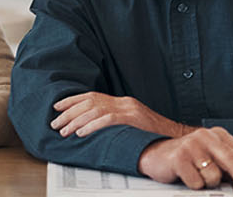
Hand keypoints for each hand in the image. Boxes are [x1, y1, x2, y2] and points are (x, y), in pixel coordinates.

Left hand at [51, 92, 191, 137]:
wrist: (177, 137)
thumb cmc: (154, 134)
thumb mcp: (133, 123)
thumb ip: (115, 119)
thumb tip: (91, 125)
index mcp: (122, 101)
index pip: (92, 96)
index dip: (72, 100)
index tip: (57, 106)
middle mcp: (124, 102)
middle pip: (90, 102)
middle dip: (69, 112)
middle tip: (55, 122)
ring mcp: (129, 109)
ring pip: (95, 110)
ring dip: (76, 121)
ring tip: (63, 130)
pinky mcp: (133, 118)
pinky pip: (107, 120)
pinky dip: (91, 126)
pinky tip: (81, 132)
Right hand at [137, 127, 232, 195]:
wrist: (155, 154)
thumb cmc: (189, 158)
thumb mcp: (214, 159)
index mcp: (218, 135)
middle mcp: (206, 137)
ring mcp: (192, 146)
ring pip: (214, 176)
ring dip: (208, 183)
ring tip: (198, 176)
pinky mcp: (179, 157)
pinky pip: (196, 182)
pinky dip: (194, 184)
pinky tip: (186, 176)